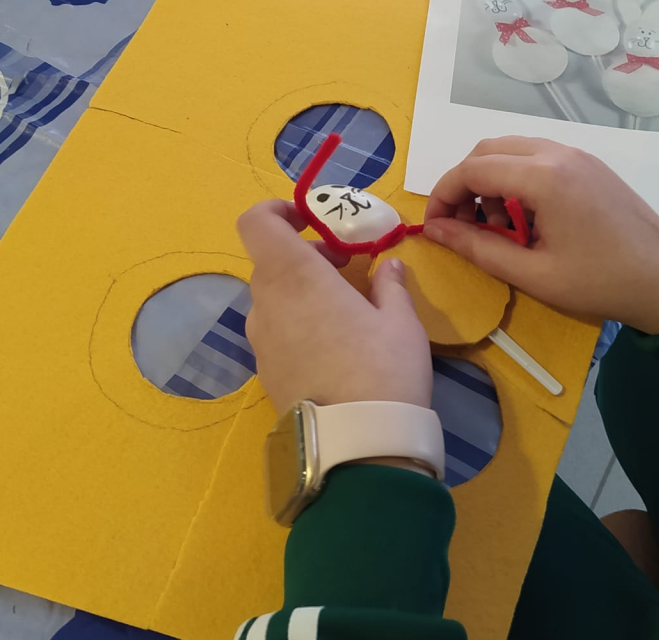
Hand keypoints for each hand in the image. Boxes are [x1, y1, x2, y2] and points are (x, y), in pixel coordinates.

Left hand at [237, 200, 432, 413]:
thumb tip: (389, 266)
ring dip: (301, 289)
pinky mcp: (264, 371)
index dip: (278, 211)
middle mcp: (267, 302)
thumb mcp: (401, 322)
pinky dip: (296, 321)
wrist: (357, 447)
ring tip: (345, 309)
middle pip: (271, 259)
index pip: (257, 222)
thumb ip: (390, 285)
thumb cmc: (383, 369)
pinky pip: (275, 329)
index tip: (313, 220)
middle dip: (305, 254)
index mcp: (294, 275)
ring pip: (272, 296)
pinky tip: (333, 346)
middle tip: (345, 266)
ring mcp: (260, 340)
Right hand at [422, 137, 658, 334]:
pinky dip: (516, 178)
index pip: (471, 170)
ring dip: (490, 180)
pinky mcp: (587, 163)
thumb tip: (434, 230)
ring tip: (498, 226)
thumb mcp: (531, 273)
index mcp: (543, 177)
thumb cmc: (598, 282)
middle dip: (464, 184)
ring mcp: (575, 154)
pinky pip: (536, 156)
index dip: (442, 195)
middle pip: (487, 150)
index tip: (434, 227)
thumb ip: (477, 247)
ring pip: (510, 149)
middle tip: (462, 225)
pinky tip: (525, 217)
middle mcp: (556, 153)